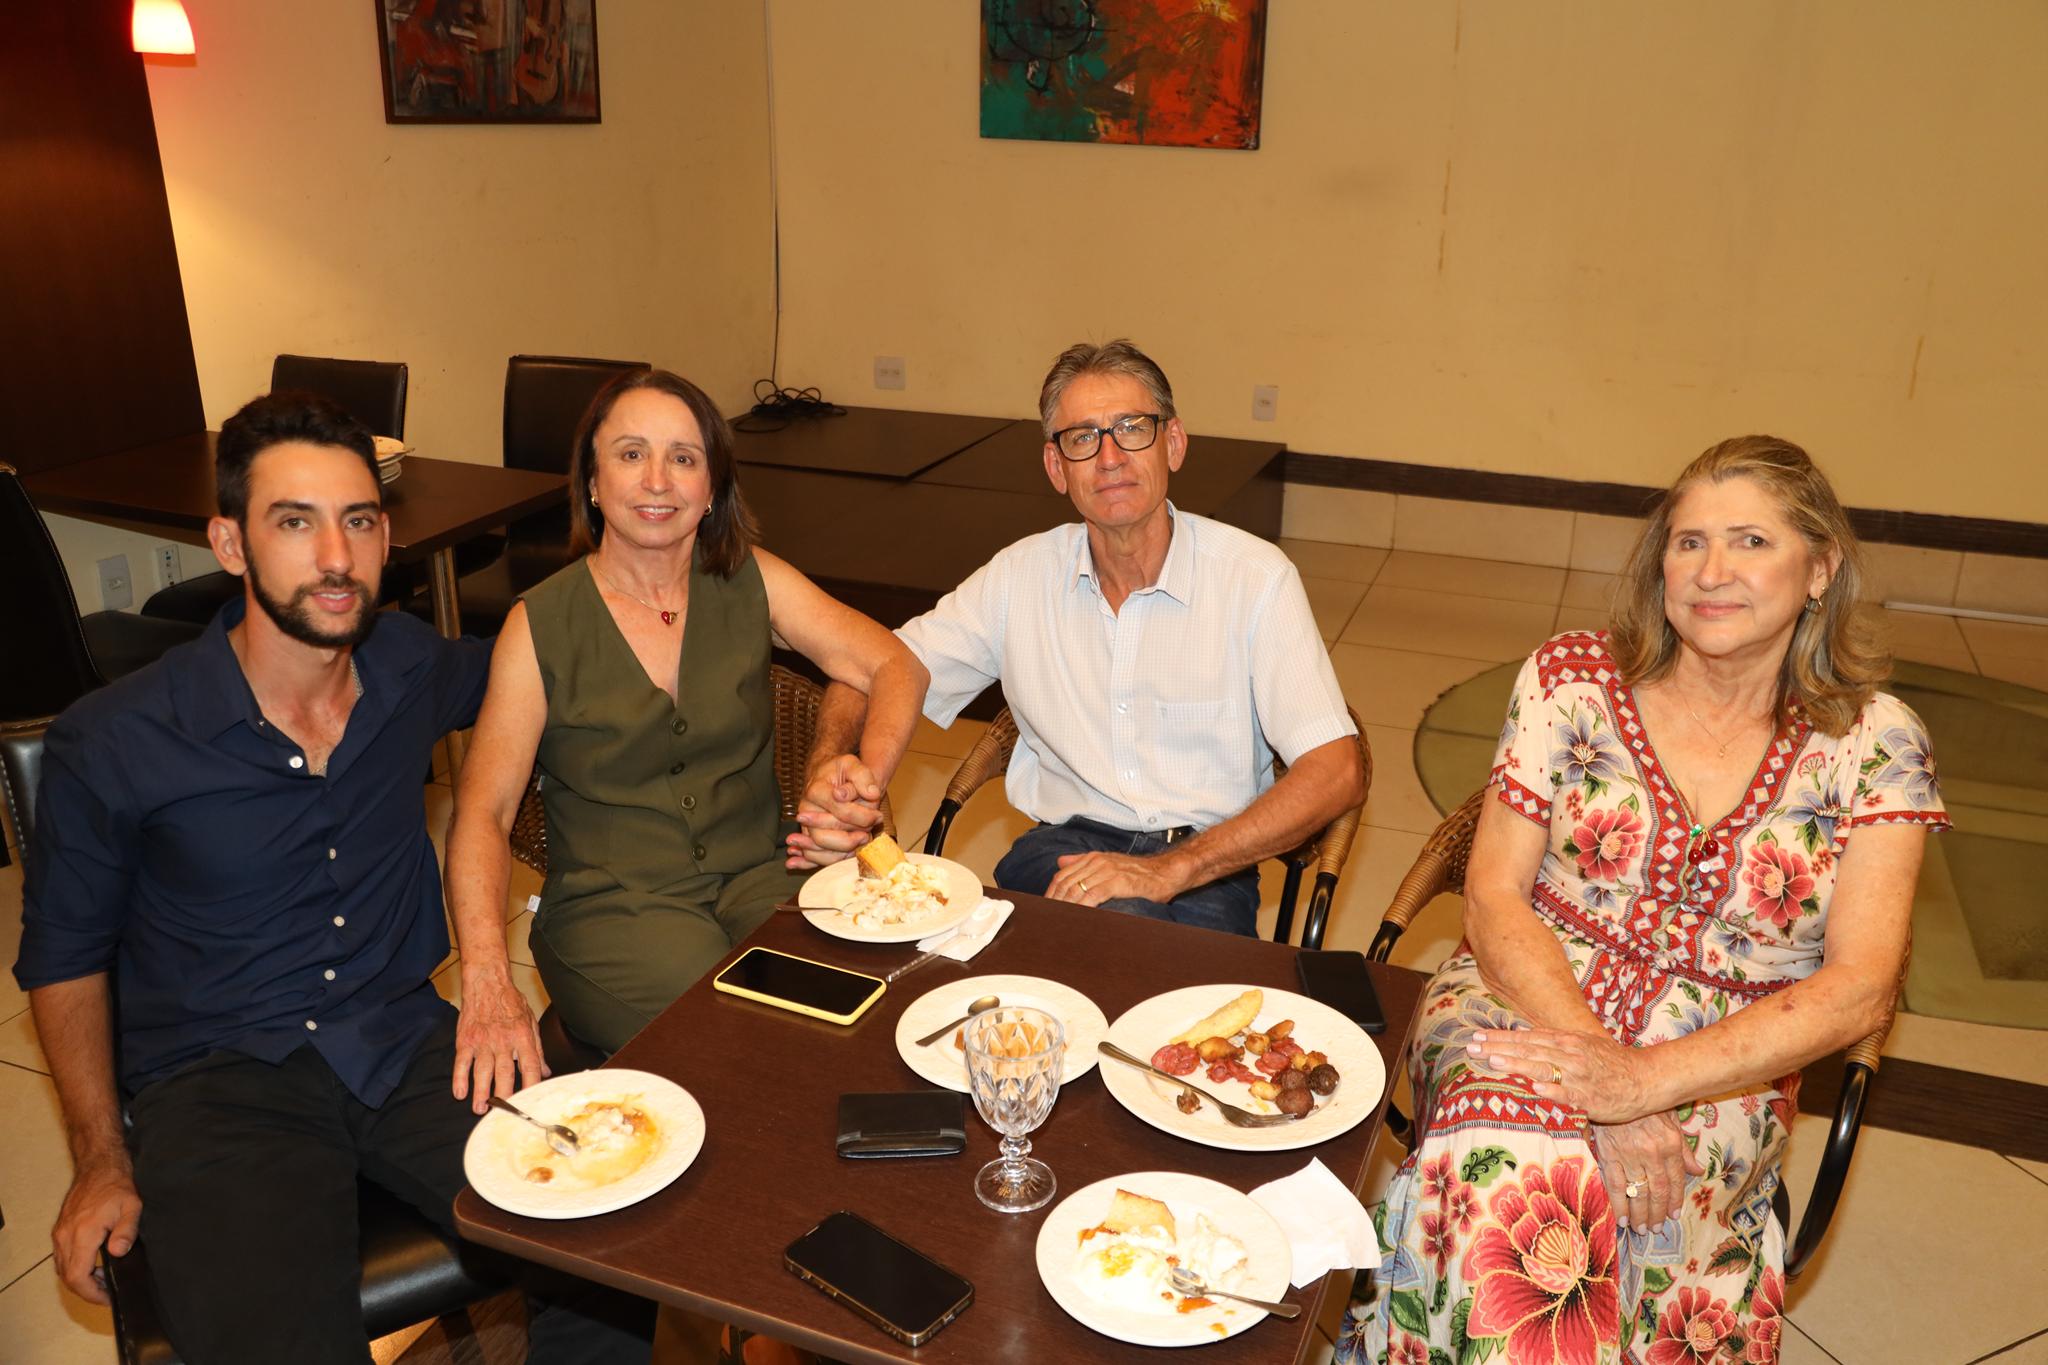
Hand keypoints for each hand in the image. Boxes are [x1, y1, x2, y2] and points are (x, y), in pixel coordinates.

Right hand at [52, 1154, 141, 1304]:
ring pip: (63, 1268)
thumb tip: (118, 1253)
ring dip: (81, 1279)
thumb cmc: (117, 1186)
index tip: (108, 1298)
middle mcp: (65, 1236)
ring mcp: (60, 1233)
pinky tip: (94, 1264)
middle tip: (109, 1292)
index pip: (78, 1276)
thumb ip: (126, 1231)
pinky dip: (75, 1266)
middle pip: (68, 1277)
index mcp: (83, 1233)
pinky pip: (62, 1257)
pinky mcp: (60, 1229)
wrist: (98, 1166)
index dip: (92, 1293)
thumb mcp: (131, 1207)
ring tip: (104, 1279)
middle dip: (87, 1290)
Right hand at [453, 969, 547, 1112]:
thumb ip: (537, 1049)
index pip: (530, 1065)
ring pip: (482, 1070)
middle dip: (504, 1093)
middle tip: (502, 1111)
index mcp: (523, 1037)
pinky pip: (461, 1062)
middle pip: (505, 1071)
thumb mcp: (530, 1022)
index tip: (530, 1101)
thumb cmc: (511, 1003)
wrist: (487, 983)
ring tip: (480, 1108)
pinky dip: (459, 1078)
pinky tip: (459, 1092)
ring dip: (481, 1091)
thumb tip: (544, 1072)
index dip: (531, 1084)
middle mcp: (503, 1041)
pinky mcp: (466, 1040)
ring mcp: (483, 1041)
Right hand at [789, 754, 882, 867]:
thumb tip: (871, 794)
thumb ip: (863, 777)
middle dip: (849, 838)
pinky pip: (813, 855)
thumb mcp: (853, 764)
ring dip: (841, 851)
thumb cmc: (841, 771)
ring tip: (860, 842)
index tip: (877, 815)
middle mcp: (807, 810)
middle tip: (868, 834)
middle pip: (823, 835)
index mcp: (816, 790)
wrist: (828, 776)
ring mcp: (806, 825)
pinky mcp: (810, 835)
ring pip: (818, 848)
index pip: (840, 810)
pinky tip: (845, 857)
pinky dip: (825, 860)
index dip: (862, 816)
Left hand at [1046, 849, 1189, 906]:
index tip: (1045, 908)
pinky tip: (1076, 916)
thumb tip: (1060, 862)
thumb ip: (1082, 862)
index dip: (1051, 893)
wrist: (1165, 872)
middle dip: (1054, 902)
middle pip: (1065, 883)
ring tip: (1058, 920)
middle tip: (1048, 918)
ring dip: (1065, 906)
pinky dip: (1081, 907)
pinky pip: (1092, 895)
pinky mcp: (1117, 882)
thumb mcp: (1108, 862)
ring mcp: (1107, 871)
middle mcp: (1096, 862)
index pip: (1062, 876)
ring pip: (1076, 889)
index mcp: (1092, 858)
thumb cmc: (1138, 873)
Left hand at [1466, 1027, 1651, 1123]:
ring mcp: (1579, 1075)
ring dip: (1518, 1064)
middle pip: (1528, 1049)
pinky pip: (1569, 1093)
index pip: (1527, 1037)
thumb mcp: (1581, 1045)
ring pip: (1544, 1067)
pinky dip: (1553, 1089)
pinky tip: (1536, 1088)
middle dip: (1499, 1048)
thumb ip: (1552, 1042)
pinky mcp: (1590, 1097)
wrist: (1646, 1078)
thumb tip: (1520, 1036)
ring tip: (1495, 1062)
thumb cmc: (1611, 1064)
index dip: (1500, 1037)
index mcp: (1565, 1041)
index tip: (1476, 1036)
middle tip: (1472, 1048)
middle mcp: (1569, 1054)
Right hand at [1590, 1112, 1704, 1231]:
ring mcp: (1630, 1156)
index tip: (1673, 1215)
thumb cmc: (1644, 1102)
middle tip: (1656, 1230)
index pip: (1676, 1180)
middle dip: (1657, 1214)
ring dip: (1640, 1215)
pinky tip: (1621, 1218)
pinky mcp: (1609, 1155)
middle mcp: (1653, 1153)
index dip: (1676, 1201)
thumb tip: (1698, 1170)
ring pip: (1639, 1193)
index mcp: (1671, 1144)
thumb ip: (1684, 1148)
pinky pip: (1616, 1186)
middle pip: (1658, 1191)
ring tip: (1641, 1229)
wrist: (1613, 1086)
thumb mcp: (1670, 1119)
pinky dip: (1619, 1205)